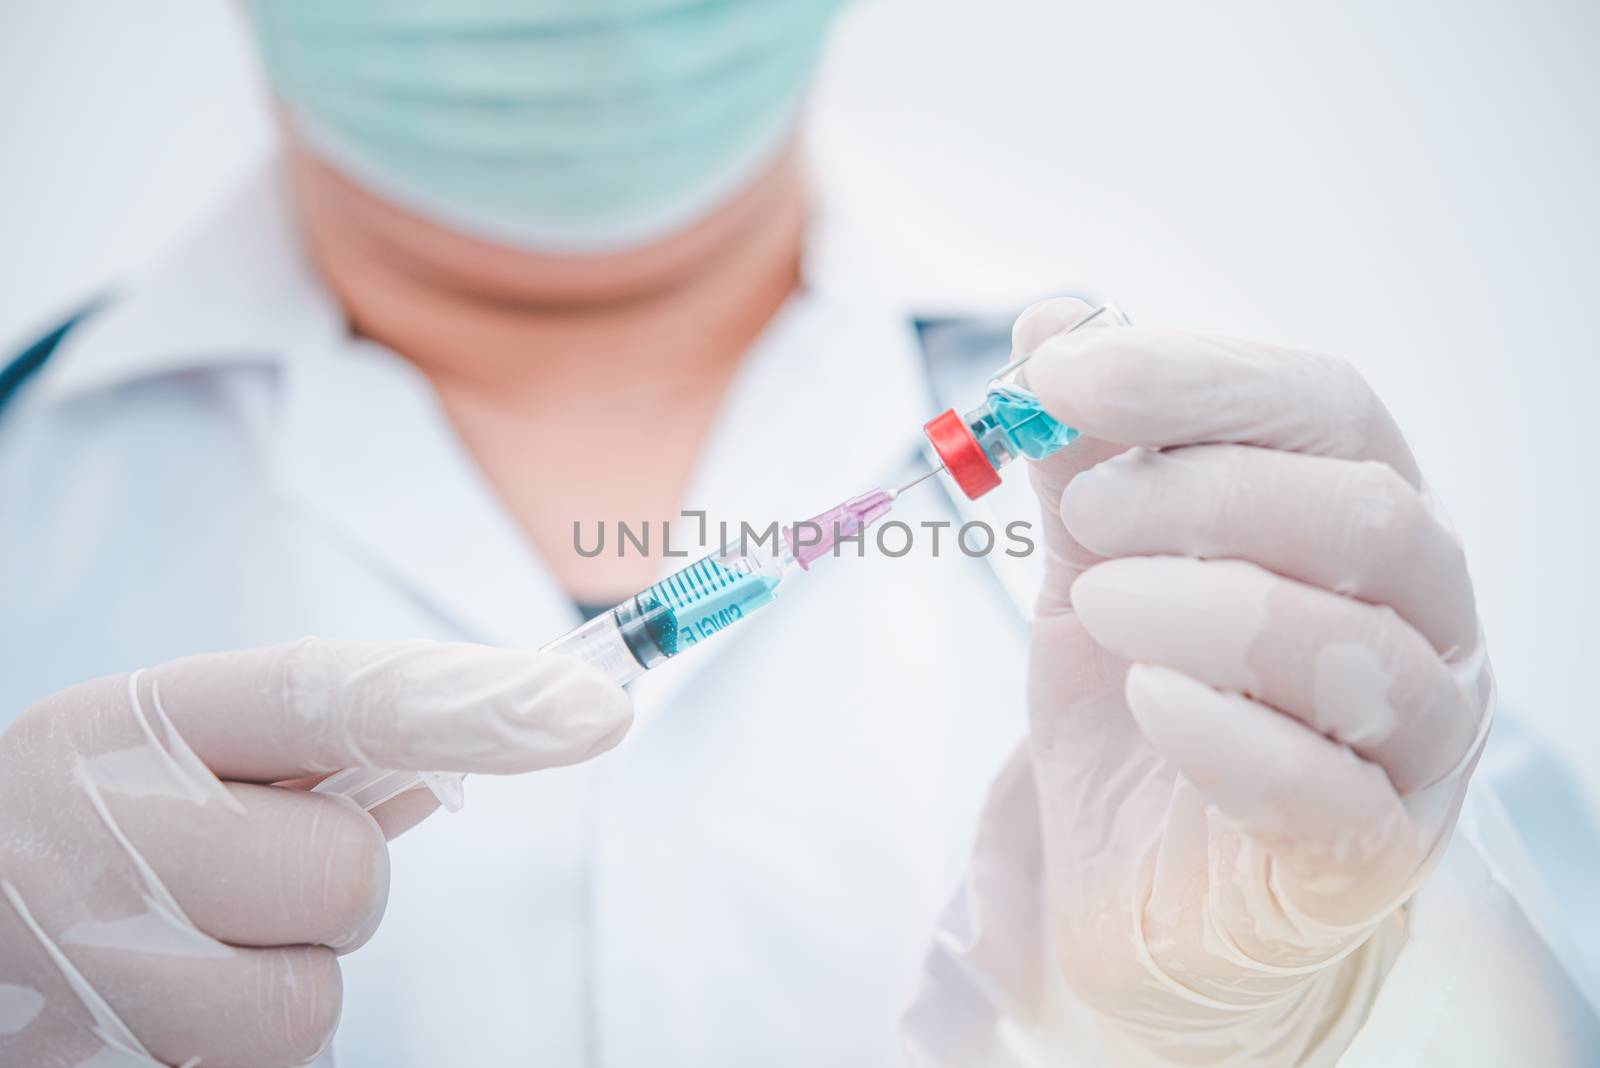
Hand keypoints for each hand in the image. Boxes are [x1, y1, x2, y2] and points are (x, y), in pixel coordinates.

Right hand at [0, 639, 629, 1067]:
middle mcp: (95, 831)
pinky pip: (274, 1062)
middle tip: (242, 873)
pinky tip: (173, 1002)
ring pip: (312, 995)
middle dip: (328, 880)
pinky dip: (250, 1039)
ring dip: (285, 971)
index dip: (472, 702)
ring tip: (194, 942)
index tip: (596, 708)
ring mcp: (89, 962)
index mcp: (131, 723)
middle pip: (347, 874)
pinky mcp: (102, 1061)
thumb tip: (494, 732)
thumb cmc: (97, 823)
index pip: (329, 694)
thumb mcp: (175, 752)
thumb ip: (317, 738)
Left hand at [1017, 300, 1491, 1064]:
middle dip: (1203, 493)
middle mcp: (1421, 623)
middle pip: (1367, 514)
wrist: (1130, 887)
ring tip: (1095, 608)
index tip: (1059, 375)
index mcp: (1365, 523)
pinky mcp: (1371, 860)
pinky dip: (1222, 729)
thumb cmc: (1138, 712)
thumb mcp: (1092, 565)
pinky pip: (1329, 790)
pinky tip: (1146, 701)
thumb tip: (1057, 313)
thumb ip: (1086, 455)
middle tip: (1081, 518)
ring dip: (1203, 606)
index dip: (1196, 377)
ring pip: (1359, 646)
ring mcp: (1413, 747)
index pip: (1328, 409)